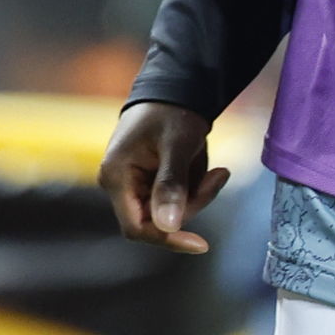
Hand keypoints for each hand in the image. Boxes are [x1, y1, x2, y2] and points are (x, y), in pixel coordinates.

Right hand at [97, 100, 231, 254]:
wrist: (173, 89)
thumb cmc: (171, 111)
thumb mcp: (177, 145)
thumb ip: (171, 184)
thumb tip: (168, 226)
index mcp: (116, 176)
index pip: (137, 228)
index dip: (167, 239)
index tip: (201, 244)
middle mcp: (119, 185)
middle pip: (158, 220)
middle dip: (192, 203)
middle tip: (218, 177)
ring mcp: (133, 185)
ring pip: (170, 212)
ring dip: (197, 195)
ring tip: (217, 170)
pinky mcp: (148, 183)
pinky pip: (174, 200)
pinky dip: (195, 189)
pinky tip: (208, 170)